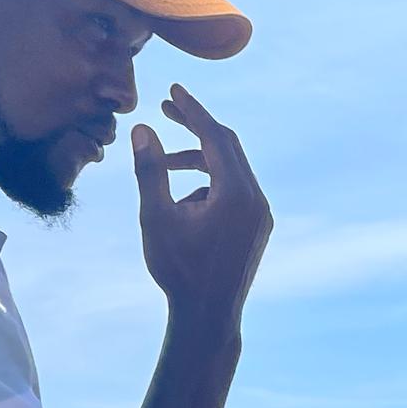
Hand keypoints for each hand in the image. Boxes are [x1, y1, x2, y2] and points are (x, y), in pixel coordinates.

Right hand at [132, 84, 272, 326]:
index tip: (173, 90)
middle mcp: (257, 199)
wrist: (208, 317)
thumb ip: (150, 170)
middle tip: (166, 110)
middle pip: (227, 146)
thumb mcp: (156, 217)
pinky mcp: (259, 227)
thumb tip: (144, 128)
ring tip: (162, 168)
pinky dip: (208, 185)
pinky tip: (181, 207)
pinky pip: (235, 191)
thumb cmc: (179, 270)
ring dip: (197, 161)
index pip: (215, 136)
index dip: (192, 110)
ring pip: (230, 170)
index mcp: (237, 192)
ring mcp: (262, 214)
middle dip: (196, 127)